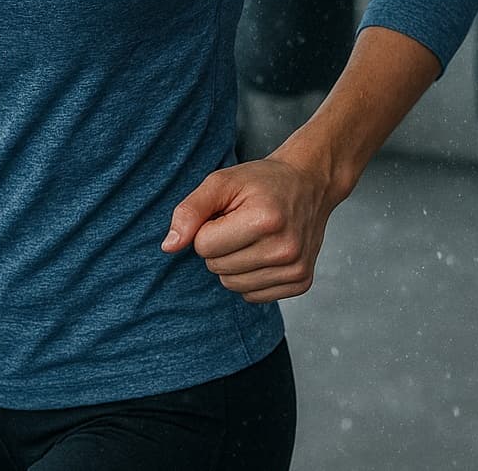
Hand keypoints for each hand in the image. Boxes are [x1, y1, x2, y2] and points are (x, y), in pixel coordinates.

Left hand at [161, 151, 335, 302]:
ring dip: (232, 263)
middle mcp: (284, 249)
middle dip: (219, 246)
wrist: (308, 184)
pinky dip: (250, 276)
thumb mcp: (221, 182)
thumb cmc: (261, 182)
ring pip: (233, 285)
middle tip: (239, 223)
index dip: (206, 228)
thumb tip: (168, 247)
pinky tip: (262, 252)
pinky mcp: (301, 282)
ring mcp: (295, 268)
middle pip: (217, 268)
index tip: (225, 213)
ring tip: (250, 237)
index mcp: (264, 220)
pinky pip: (253, 296)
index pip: (204, 246)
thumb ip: (190, 211)